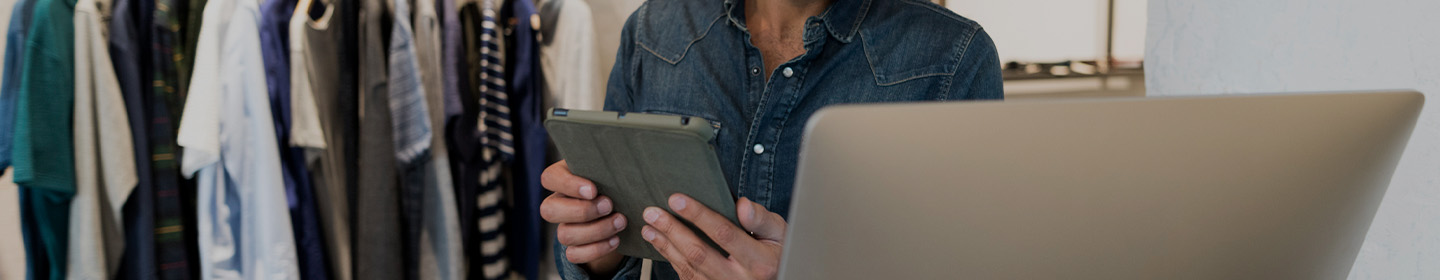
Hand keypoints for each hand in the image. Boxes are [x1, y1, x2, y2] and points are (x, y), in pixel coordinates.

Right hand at [540, 160, 625, 274]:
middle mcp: (558, 203)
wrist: (624, 209)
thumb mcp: (612, 170)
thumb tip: (623, 154)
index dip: (568, 185)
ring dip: (596, 230)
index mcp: (563, 178)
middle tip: (609, 205)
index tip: (593, 190)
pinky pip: (574, 254)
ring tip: (620, 221)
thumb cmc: (616, 182)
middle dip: (582, 211)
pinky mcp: (573, 247)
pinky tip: (615, 240)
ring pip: (564, 235)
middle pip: (549, 210)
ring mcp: (563, 227)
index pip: (549, 178)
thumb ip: (610, 164)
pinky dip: (596, 250)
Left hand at [641, 194, 786, 279]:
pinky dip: (670, 259)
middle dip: (672, 230)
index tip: (677, 199)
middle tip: (653, 212)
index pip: (724, 234)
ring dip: (665, 245)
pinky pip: (687, 277)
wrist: (779, 278)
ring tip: (650, 226)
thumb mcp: (781, 234)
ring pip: (688, 268)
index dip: (699, 215)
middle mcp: (740, 279)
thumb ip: (762, 219)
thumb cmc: (778, 255)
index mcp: (759, 261)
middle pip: (699, 253)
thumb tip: (742, 205)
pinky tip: (661, 244)